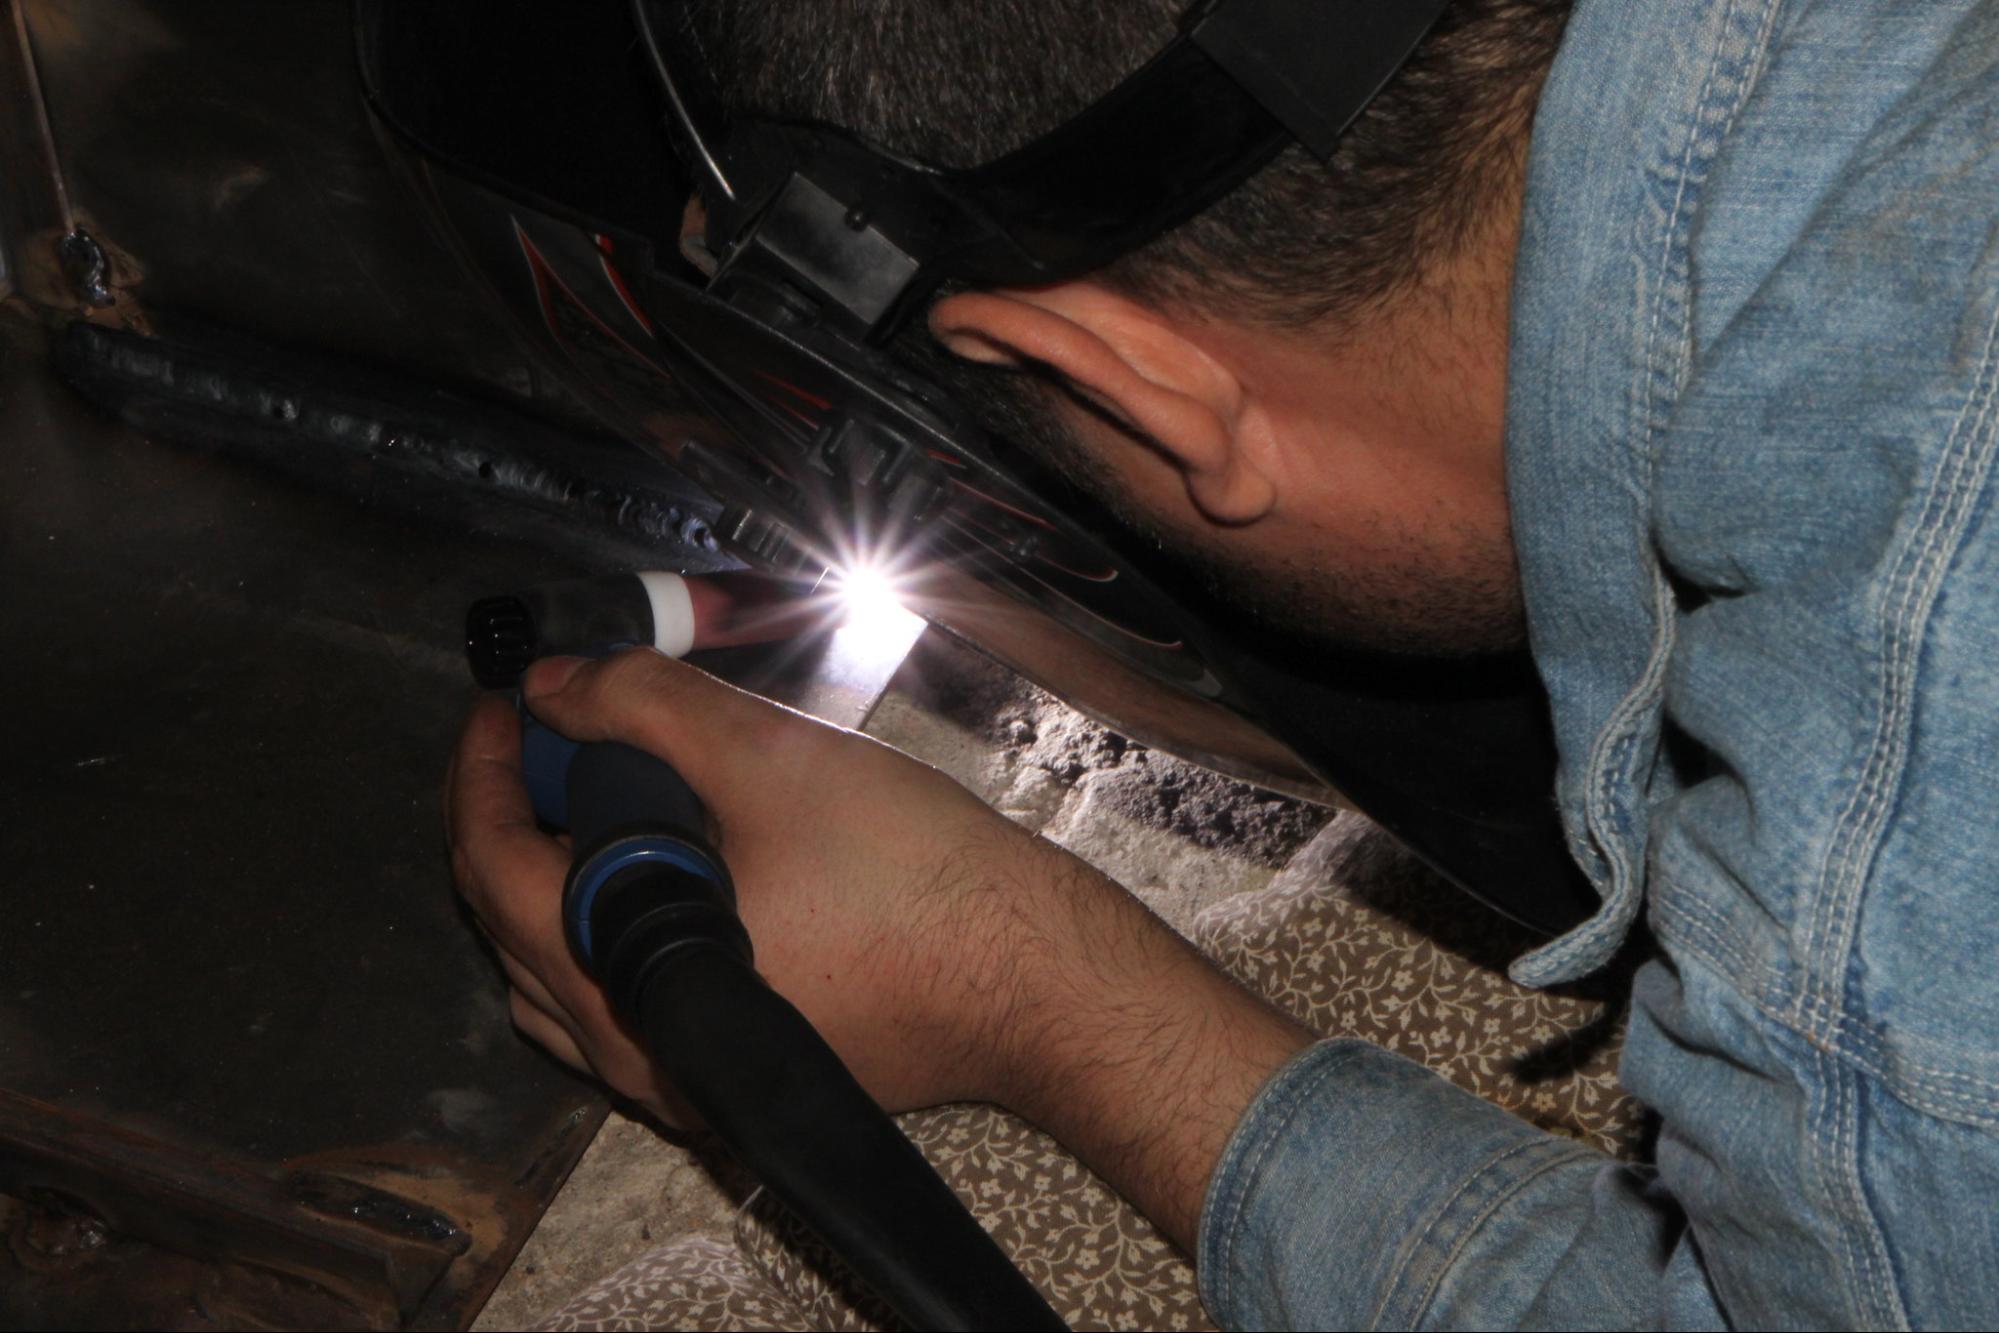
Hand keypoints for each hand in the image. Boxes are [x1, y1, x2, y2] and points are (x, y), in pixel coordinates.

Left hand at [445, 647, 1073, 1121]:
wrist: (1029, 982)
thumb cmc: (914, 878)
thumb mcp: (770, 757)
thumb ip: (644, 706)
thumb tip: (555, 685)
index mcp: (624, 975)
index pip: (492, 865)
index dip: (486, 766)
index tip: (509, 700)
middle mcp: (633, 1052)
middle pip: (508, 925)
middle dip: (517, 816)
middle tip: (561, 734)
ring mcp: (678, 1079)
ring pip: (556, 979)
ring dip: (554, 883)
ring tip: (604, 798)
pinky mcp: (726, 1078)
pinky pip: (617, 1005)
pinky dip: (608, 930)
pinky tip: (671, 867)